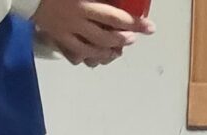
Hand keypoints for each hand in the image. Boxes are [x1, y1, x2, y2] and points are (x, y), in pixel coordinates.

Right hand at [34, 0, 148, 65]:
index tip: (149, 28)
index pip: (115, 18)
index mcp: (84, 5)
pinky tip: (94, 57)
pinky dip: (86, 57)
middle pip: (105, 38)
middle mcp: (76, 22)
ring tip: (117, 51)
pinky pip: (74, 54)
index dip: (134, 24)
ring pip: (91, 51)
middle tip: (132, 39)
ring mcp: (65, 33)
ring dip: (107, 53)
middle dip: (122, 40)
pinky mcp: (56, 38)